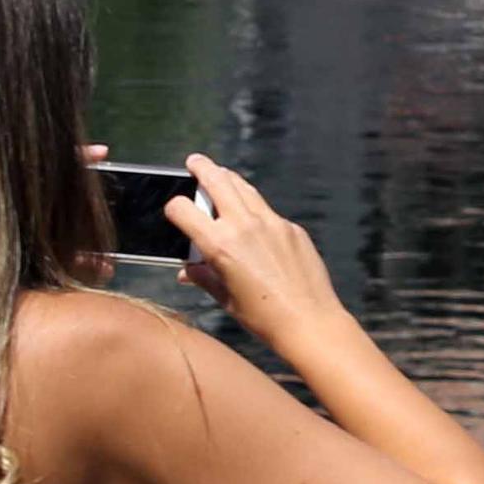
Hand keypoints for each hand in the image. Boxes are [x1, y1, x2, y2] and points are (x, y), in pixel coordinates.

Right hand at [166, 156, 344, 346]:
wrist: (308, 320)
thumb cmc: (263, 316)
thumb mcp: (225, 298)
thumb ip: (203, 276)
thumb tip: (188, 270)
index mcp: (220, 244)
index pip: (184, 209)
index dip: (174, 208)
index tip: (175, 209)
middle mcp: (244, 225)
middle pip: (217, 181)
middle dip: (202, 168)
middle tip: (195, 162)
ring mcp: (272, 223)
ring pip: (245, 189)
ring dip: (229, 178)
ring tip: (221, 174)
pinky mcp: (292, 228)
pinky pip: (267, 211)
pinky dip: (255, 207)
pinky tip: (252, 216)